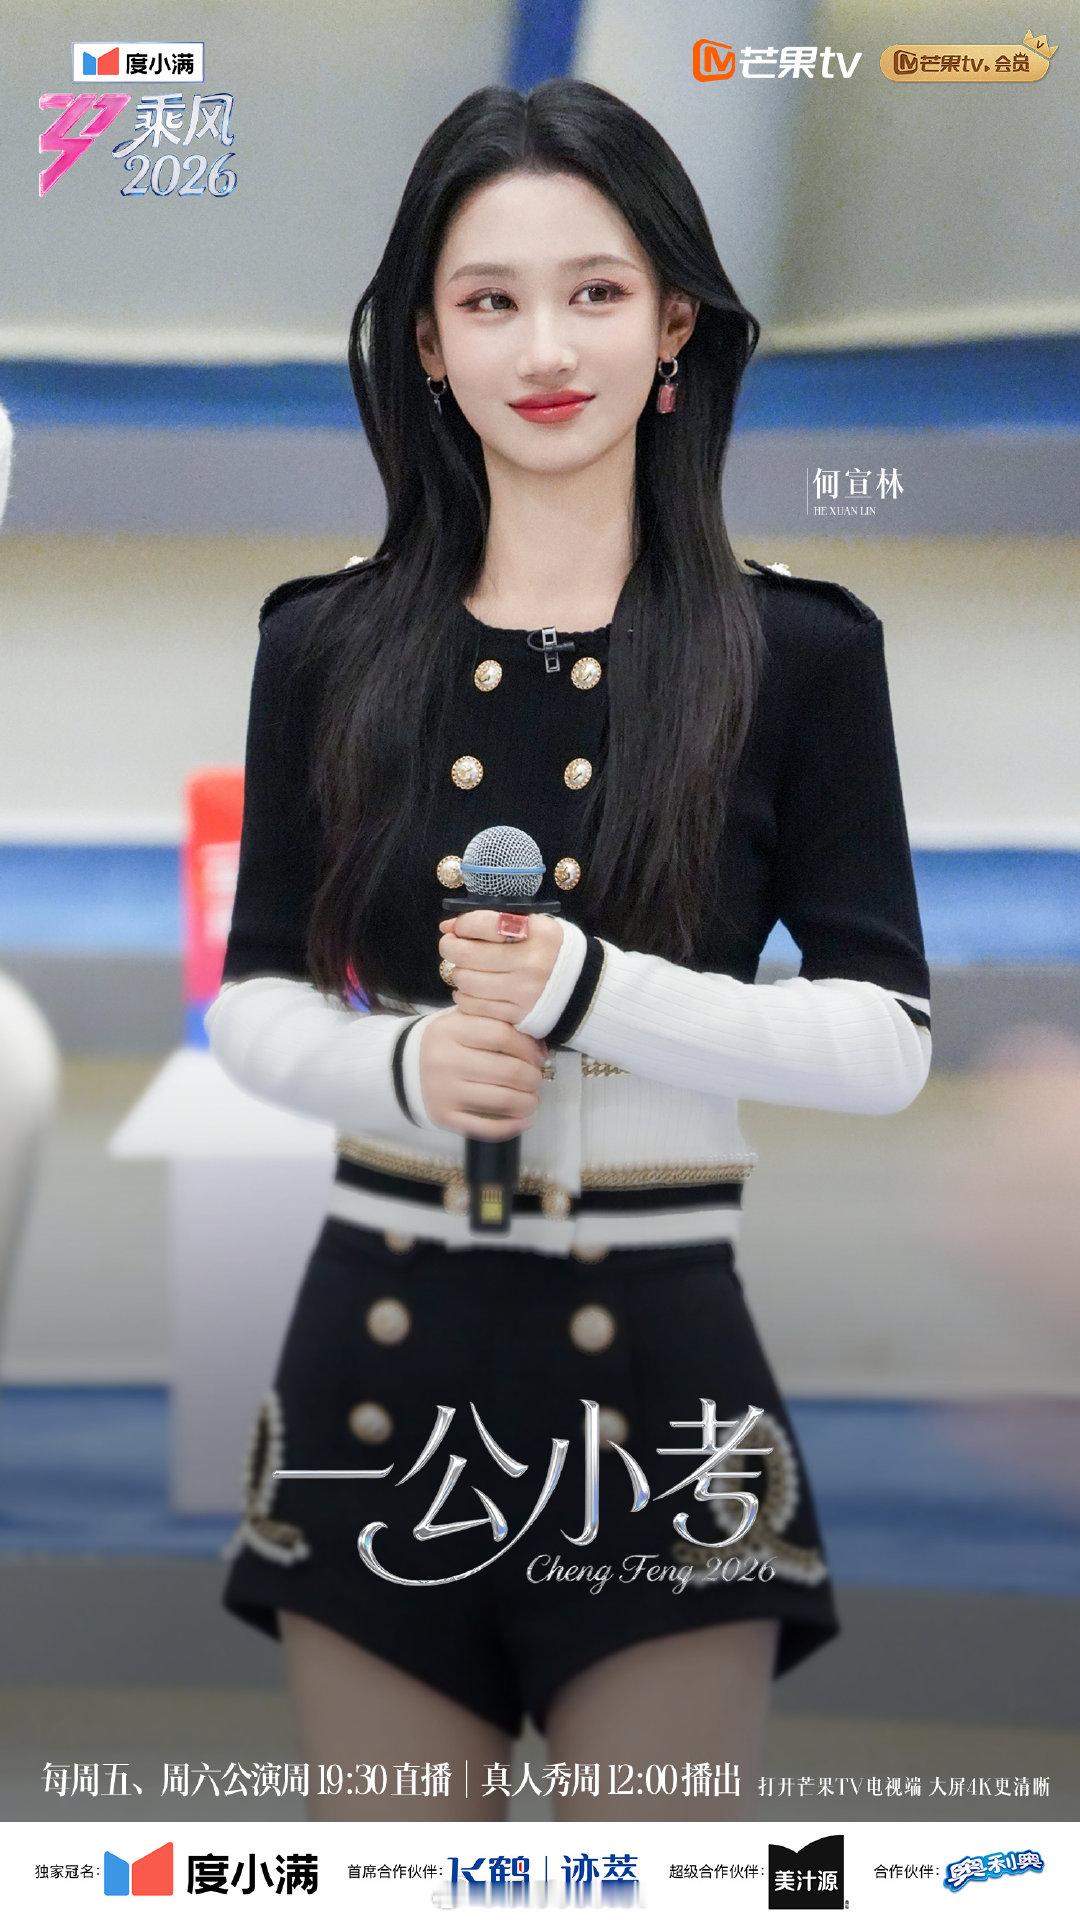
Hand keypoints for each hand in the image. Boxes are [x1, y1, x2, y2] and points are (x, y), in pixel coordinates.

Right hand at [418, 1008, 546, 1139]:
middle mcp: (444, 1060)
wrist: (406, 1067)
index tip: (538, 1056)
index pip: (503, 1035)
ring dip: (528, 1102)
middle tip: (537, 1079)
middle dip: (533, 1077)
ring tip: (532, 1099)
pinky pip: (485, 1128)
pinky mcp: (443, 1117)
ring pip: (502, 1100)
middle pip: (508, 1070)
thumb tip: (540, 1048)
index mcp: (450, 1029)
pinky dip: (512, 1127)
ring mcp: (443, 1091)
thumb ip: (498, 1023)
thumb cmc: (448, 1042)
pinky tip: (523, 1121)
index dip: (529, 1047)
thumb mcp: (464, 1020)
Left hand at [437, 909, 563, 1026]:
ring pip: (467, 982)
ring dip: (459, 974)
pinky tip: (473, 991)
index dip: (461, 924)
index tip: (457, 928)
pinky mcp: (518, 1016)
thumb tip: (448, 927)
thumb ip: (495, 922)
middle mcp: (531, 963)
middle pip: (467, 955)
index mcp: (538, 933)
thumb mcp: (535, 927)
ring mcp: (524, 992)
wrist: (584, 988)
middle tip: (451, 947)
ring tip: (466, 969)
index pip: (482, 923)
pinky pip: (475, 1006)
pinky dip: (465, 996)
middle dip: (450, 948)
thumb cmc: (551, 951)